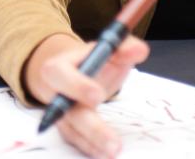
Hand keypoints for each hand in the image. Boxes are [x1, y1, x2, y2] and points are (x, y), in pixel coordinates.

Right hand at [23, 33, 149, 158]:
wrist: (72, 74)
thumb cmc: (91, 61)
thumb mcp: (107, 50)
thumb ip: (124, 48)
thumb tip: (139, 50)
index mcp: (58, 68)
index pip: (61, 75)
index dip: (77, 85)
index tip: (98, 95)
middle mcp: (55, 94)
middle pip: (67, 112)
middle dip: (91, 128)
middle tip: (114, 143)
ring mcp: (60, 115)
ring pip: (72, 131)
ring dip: (93, 143)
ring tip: (114, 152)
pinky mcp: (67, 130)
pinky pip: (76, 141)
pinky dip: (91, 149)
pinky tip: (105, 154)